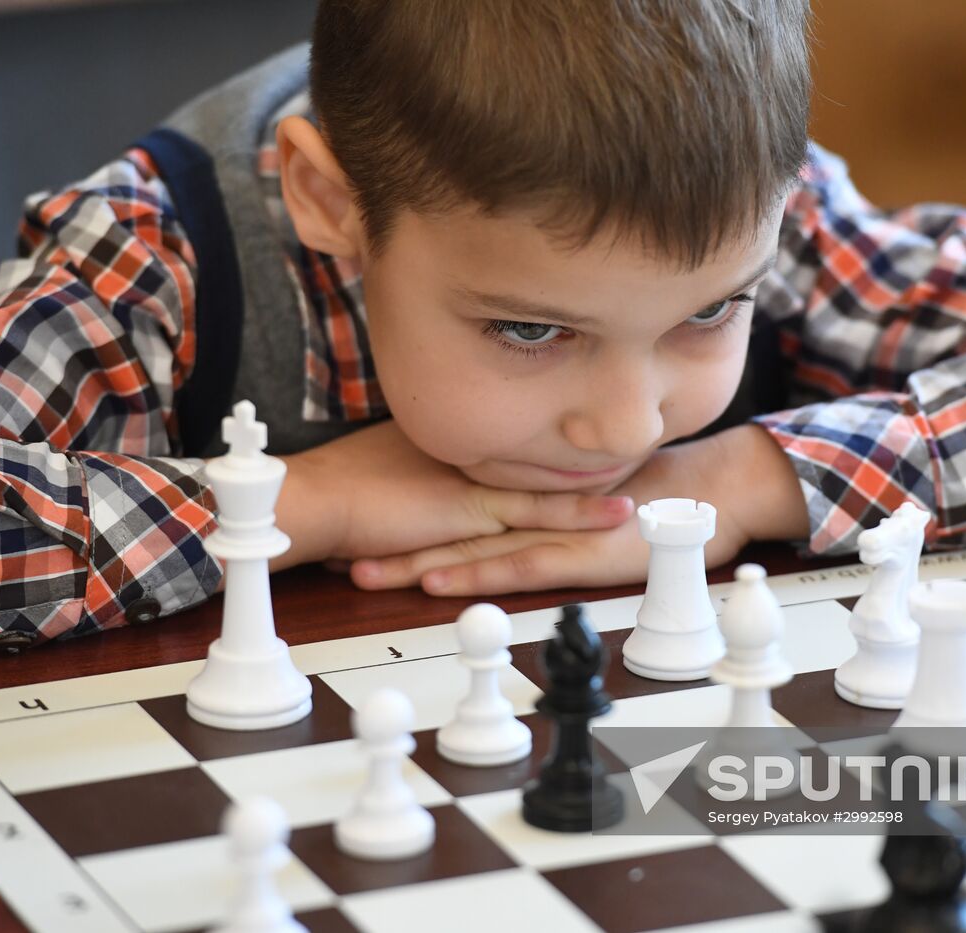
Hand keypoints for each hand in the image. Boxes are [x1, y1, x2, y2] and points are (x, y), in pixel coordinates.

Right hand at [268, 418, 633, 572]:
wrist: (313, 501)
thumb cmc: (337, 486)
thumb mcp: (388, 465)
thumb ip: (417, 465)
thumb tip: (424, 471)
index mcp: (456, 439)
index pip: (517, 435)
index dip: (557, 431)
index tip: (595, 424)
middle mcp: (474, 453)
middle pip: (544, 449)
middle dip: (594, 445)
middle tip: (648, 435)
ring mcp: (477, 480)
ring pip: (552, 478)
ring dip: (601, 474)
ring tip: (651, 466)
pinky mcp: (475, 513)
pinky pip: (537, 515)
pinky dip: (578, 512)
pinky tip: (616, 510)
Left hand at [349, 423, 808, 594]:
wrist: (712, 488)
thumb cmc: (652, 494)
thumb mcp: (584, 495)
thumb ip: (544, 499)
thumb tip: (506, 505)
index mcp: (528, 495)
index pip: (455, 506)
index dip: (405, 516)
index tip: (358, 524)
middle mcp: (530, 509)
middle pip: (448, 527)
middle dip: (392, 541)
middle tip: (338, 550)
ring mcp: (552, 530)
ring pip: (470, 548)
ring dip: (417, 561)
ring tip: (365, 571)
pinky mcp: (578, 554)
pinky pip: (517, 566)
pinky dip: (475, 575)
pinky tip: (437, 582)